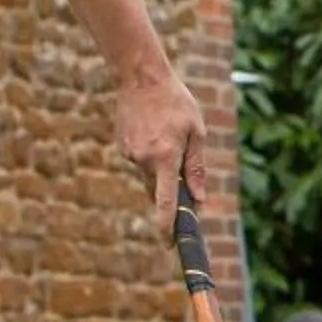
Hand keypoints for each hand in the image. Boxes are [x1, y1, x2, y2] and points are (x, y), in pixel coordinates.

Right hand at [120, 73, 207, 239]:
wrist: (141, 77)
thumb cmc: (176, 103)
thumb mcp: (196, 133)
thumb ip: (197, 168)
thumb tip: (199, 200)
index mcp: (166, 158)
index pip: (166, 201)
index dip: (167, 226)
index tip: (169, 245)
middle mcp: (144, 159)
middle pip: (159, 189)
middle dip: (170, 187)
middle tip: (181, 161)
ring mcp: (129, 154)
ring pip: (149, 174)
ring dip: (160, 165)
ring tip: (166, 131)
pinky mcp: (121, 147)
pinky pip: (140, 160)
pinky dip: (149, 153)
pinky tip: (152, 128)